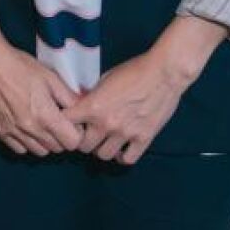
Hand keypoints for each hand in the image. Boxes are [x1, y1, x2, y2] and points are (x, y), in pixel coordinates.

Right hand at [0, 0, 81, 155]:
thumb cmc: (20, 66)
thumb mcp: (51, 77)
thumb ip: (69, 97)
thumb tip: (83, 109)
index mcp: (45, 116)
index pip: (72, 143)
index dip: (76, 133)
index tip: (72, 122)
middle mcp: (30, 129)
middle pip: (57, 149)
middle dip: (62, 137)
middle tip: (58, 120)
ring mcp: (13, 132)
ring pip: (39, 152)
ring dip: (45, 142)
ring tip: (42, 123)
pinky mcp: (0, 132)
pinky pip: (20, 149)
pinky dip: (27, 142)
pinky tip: (26, 126)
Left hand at [63, 15, 221, 164]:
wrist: (164, 73)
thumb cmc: (133, 70)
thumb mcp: (105, 78)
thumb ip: (92, 95)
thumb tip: (80, 104)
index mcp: (93, 107)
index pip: (66, 124)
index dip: (65, 124)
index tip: (71, 123)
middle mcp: (106, 124)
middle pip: (83, 147)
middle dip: (84, 140)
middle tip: (89, 134)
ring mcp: (125, 134)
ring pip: (103, 156)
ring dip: (102, 148)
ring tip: (107, 140)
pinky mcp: (143, 139)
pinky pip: (127, 160)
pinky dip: (122, 156)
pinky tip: (123, 148)